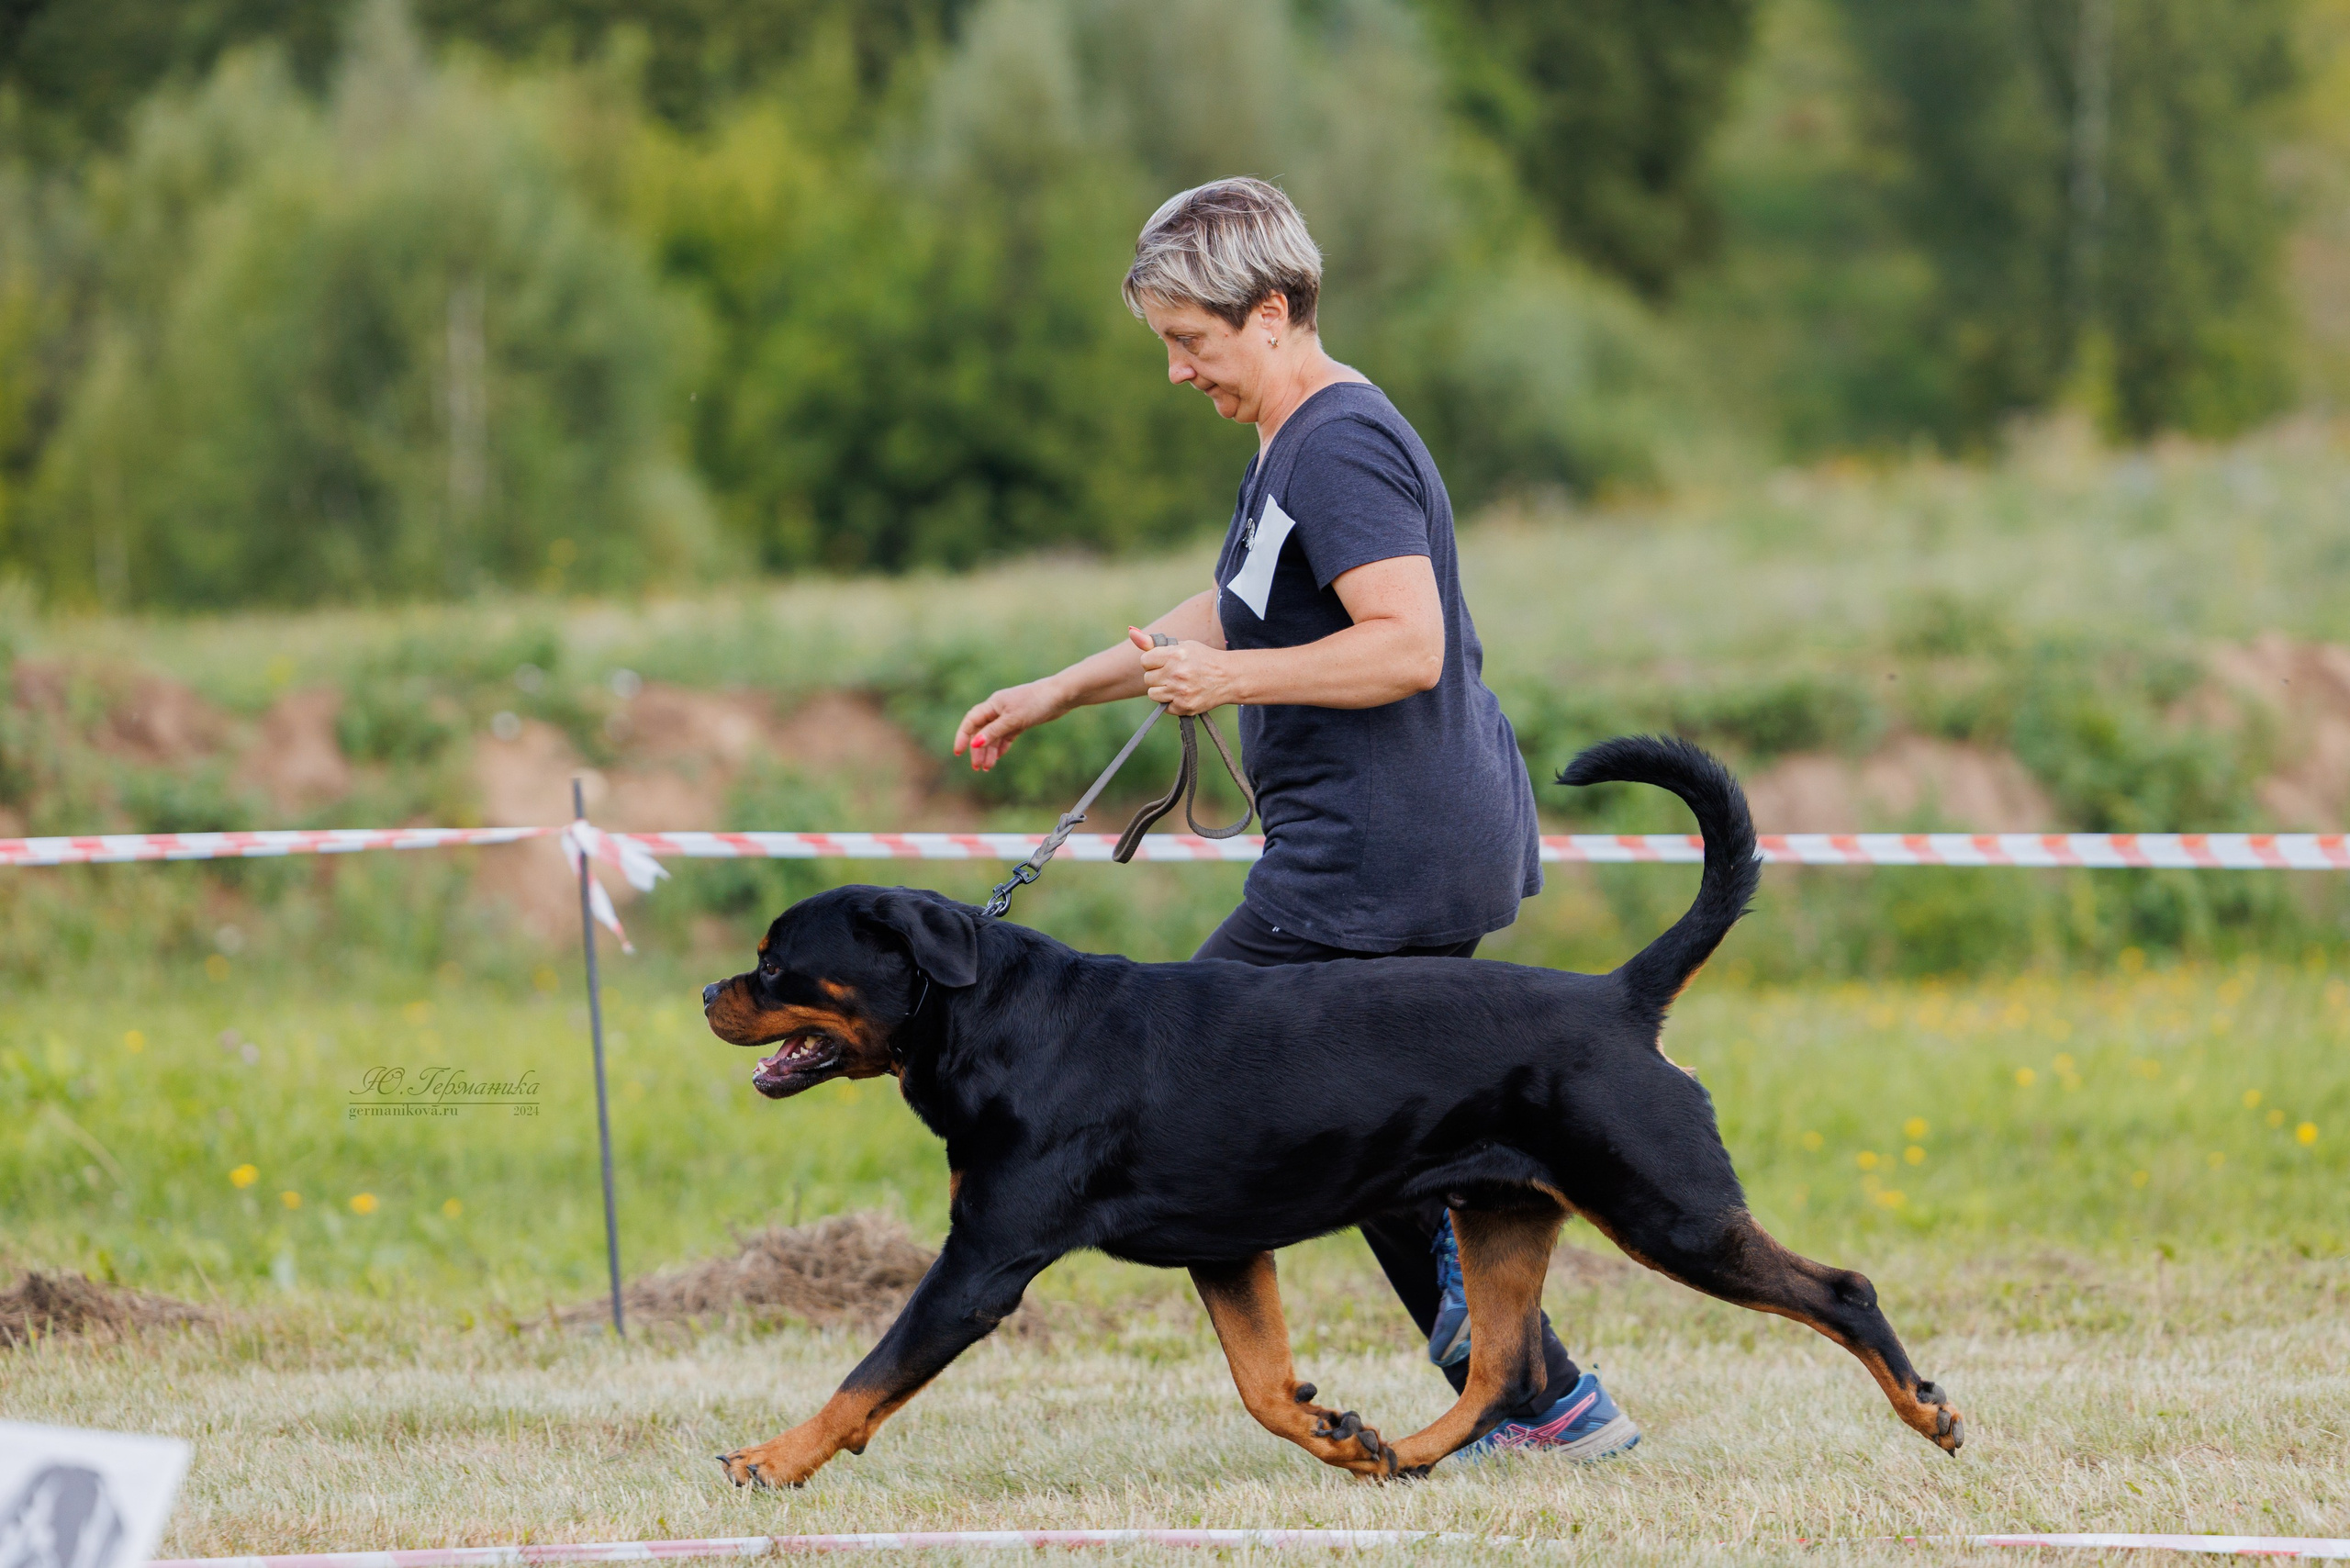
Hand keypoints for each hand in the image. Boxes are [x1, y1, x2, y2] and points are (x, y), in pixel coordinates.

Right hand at [953, 678, 1067, 771]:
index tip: (958, 752)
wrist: (1060, 696)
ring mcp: (1009, 716)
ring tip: (987, 768)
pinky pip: (1006, 736)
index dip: (963, 736)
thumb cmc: (1035, 703)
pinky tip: (998, 757)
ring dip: (990, 751)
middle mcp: (998, 710)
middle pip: (982, 731)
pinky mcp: (1020, 721)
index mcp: (993, 705)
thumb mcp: (1013, 719)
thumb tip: (975, 743)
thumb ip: (994, 731)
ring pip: (994, 736)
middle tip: (977, 767)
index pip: (971, 721)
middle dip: (978, 749)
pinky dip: (1001, 747)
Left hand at [1131, 626, 1235, 715]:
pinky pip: (1164, 706)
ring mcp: (1180, 692)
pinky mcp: (1184, 707)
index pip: (1145, 661)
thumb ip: (1153, 643)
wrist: (1228, 677)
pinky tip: (1184, 694)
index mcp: (1175, 655)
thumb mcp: (1181, 646)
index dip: (1154, 661)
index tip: (1165, 662)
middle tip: (1174, 673)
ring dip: (1162, 690)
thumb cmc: (1202, 659)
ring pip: (1153, 694)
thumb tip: (1131, 632)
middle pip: (1148, 678)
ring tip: (1177, 684)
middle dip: (1158, 676)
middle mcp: (1176, 674)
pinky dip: (1171, 702)